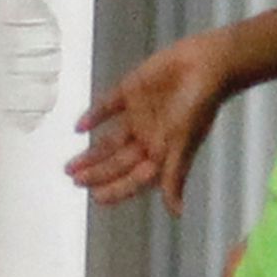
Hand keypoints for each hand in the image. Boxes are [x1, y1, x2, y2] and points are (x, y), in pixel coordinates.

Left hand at [68, 33, 233, 213]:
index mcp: (162, 152)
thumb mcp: (184, 143)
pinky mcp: (132, 92)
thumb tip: (175, 212)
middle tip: (74, 180)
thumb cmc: (199, 105)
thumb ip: (174, 175)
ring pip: (110, 140)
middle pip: (118, 162)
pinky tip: (80, 126)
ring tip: (70, 165)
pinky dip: (94, 116)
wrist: (206, 64)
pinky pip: (108, 107)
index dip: (116, 189)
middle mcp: (149, 137)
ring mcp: (139, 115)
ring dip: (91, 153)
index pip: (135, 177)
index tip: (96, 198)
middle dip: (97, 173)